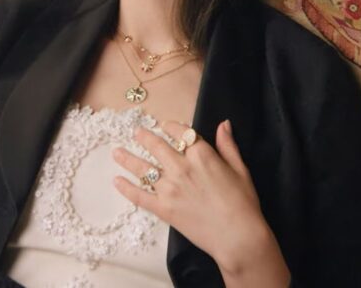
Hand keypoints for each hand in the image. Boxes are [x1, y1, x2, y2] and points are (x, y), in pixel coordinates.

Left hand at [111, 118, 268, 270]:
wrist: (237, 236)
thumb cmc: (243, 203)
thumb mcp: (240, 169)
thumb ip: (228, 145)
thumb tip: (224, 124)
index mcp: (202, 155)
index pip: (181, 132)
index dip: (172, 126)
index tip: (166, 125)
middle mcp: (181, 167)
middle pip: (157, 146)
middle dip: (145, 137)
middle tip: (136, 132)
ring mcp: (170, 188)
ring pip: (143, 168)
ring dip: (128, 158)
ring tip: (117, 152)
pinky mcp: (163, 208)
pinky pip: (139, 196)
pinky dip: (126, 188)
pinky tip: (117, 181)